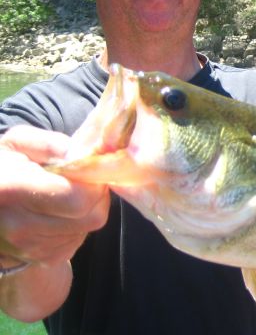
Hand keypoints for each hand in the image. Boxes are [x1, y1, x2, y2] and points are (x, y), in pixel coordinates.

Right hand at [0, 125, 109, 265]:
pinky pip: (80, 239)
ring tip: (66, 196)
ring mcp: (32, 248)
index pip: (78, 198)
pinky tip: (59, 213)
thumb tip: (82, 155)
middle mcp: (20, 227)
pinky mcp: (44, 259)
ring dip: (88, 210)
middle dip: (97, 196)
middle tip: (84, 182)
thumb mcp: (17, 144)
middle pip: (93, 216)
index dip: (92, 182)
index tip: (86, 170)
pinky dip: (78, 224)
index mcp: (12, 191)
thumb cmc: (2, 169)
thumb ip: (51, 144)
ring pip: (89, 228)